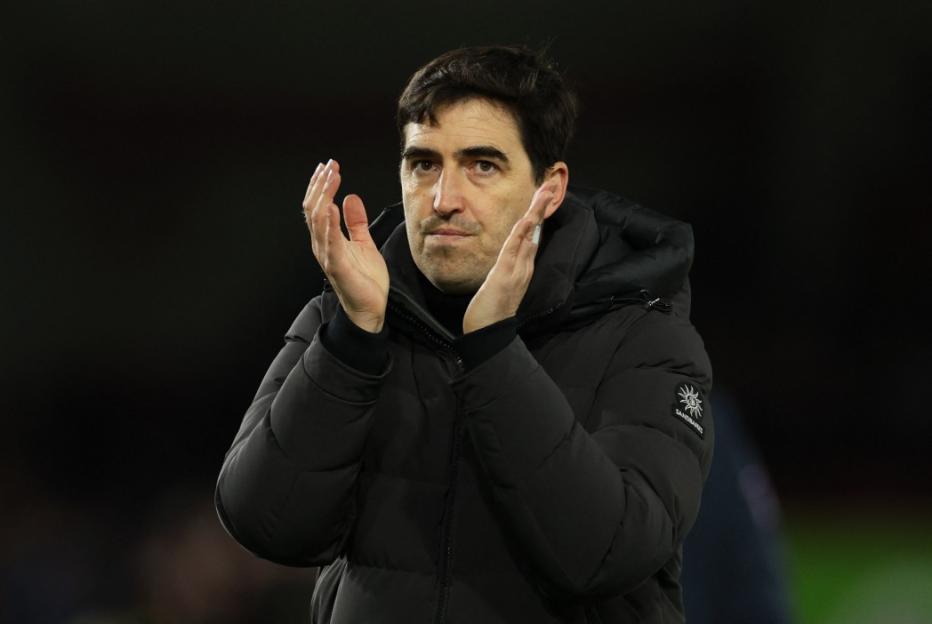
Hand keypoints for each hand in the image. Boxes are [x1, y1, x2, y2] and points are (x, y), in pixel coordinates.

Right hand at [303, 159, 388, 332]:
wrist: (370, 308)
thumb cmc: (365, 280)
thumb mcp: (363, 242)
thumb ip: (356, 222)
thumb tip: (350, 197)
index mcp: (327, 238)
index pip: (318, 206)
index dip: (322, 185)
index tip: (331, 166)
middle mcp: (322, 244)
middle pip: (314, 208)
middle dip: (321, 185)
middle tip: (330, 166)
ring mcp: (327, 255)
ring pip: (318, 220)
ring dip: (324, 196)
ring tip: (331, 177)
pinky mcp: (337, 266)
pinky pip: (330, 241)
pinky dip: (329, 223)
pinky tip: (332, 206)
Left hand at [462, 183, 556, 333]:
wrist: (489, 334)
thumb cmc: (490, 312)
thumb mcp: (500, 284)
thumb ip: (509, 268)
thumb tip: (518, 252)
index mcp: (521, 266)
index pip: (531, 233)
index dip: (537, 213)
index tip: (544, 194)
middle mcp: (523, 265)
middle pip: (534, 229)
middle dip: (542, 206)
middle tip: (552, 184)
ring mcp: (516, 270)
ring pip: (528, 235)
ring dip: (536, 213)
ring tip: (545, 192)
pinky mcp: (505, 276)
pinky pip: (514, 251)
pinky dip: (521, 234)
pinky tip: (527, 220)